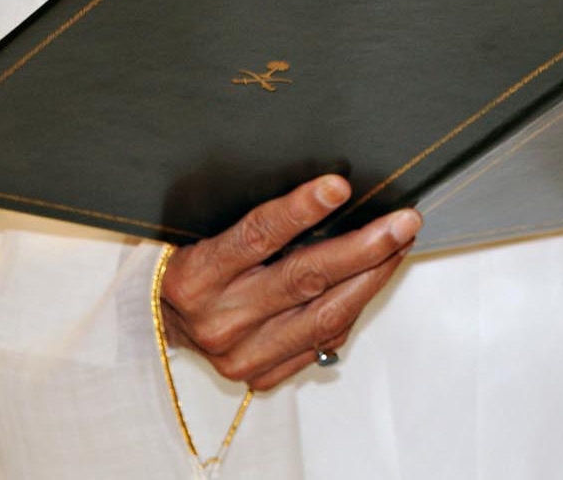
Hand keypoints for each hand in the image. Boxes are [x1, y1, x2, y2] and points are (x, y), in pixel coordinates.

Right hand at [159, 175, 418, 388]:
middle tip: (403, 221)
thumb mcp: (207, 231)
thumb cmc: (192, 264)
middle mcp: (219, 320)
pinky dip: (352, 308)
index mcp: (198, 275)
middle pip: (303, 279)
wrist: (159, 322)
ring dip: (371, 277)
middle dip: (364, 248)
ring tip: (400, 245)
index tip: (340, 186)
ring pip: (323, 315)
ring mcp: (241, 355)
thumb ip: (258, 222)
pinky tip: (372, 280)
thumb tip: (330, 192)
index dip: (300, 210)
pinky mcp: (259, 376)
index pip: (256, 237)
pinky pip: (321, 342)